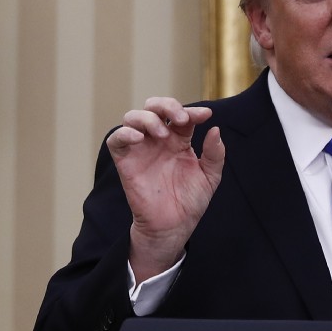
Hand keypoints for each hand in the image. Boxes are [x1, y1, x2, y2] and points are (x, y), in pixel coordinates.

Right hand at [107, 97, 224, 282]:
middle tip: (181, 119)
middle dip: (167, 105)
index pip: (183, 116)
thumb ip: (215, 154)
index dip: (193, 111)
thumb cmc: (191, 200)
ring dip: (148, 118)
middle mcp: (159, 140)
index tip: (206, 115)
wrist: (174, 225)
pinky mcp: (125, 161)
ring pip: (134, 117)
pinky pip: (116, 139)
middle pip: (154, 107)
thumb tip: (215, 129)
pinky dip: (125, 133)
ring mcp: (141, 148)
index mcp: (180, 140)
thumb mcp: (210, 176)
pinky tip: (140, 138)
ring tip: (163, 134)